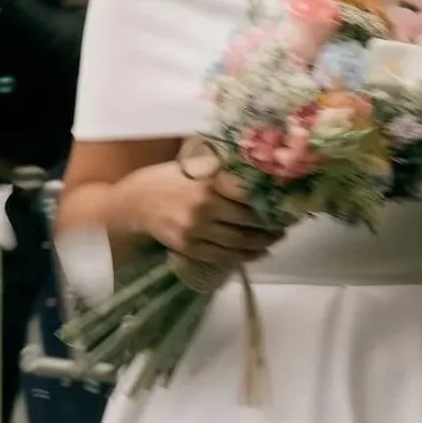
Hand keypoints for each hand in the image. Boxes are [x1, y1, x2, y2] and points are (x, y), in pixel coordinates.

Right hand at [121, 151, 284, 269]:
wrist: (134, 202)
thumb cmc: (169, 178)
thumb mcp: (197, 166)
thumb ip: (226, 171)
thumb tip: (262, 175)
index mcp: (209, 182)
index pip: (250, 193)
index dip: (271, 200)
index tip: (285, 201)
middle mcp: (205, 207)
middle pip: (249, 219)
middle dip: (272, 223)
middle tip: (286, 223)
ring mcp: (196, 230)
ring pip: (240, 240)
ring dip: (263, 242)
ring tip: (276, 238)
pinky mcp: (190, 247)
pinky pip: (224, 255)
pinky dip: (245, 256)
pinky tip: (258, 252)